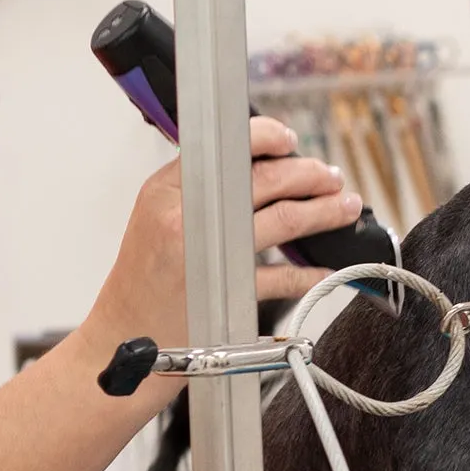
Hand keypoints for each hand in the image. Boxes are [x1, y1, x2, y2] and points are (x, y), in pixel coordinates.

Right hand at [83, 117, 359, 371]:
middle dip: (309, 174)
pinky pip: (283, 276)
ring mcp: (208, 256)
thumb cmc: (144, 280)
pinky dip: (310, 273)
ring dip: (323, 211)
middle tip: (330, 176)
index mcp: (165, 190)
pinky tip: (327, 270)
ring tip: (344, 206)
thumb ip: (195, 189)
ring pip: (283, 220)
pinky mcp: (227, 293)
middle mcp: (185, 217)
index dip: (266, 137)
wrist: (125, 333)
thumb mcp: (154, 218)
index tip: (290, 140)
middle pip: (265, 180)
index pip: (224, 147)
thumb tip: (259, 165)